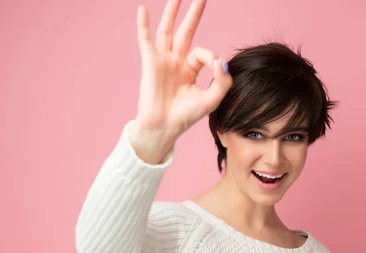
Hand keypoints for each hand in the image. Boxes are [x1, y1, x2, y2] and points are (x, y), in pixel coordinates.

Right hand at [131, 0, 232, 162]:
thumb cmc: (185, 117)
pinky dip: (143, 25)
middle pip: (185, 31)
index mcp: (189, 70)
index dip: (212, 58)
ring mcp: (162, 61)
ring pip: (167, 30)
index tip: (216, 68)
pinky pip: (146, 41)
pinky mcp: (150, 63)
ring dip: (172, 12)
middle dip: (193, 13)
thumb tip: (222, 61)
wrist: (164, 128)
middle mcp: (175, 62)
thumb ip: (222, 81)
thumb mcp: (211, 99)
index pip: (204, 54)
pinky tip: (143, 9)